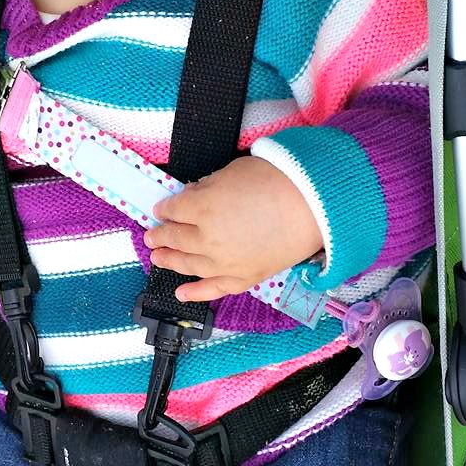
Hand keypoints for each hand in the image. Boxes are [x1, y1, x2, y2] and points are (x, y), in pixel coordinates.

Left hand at [144, 155, 323, 301]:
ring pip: (188, 264)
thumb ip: (207, 187)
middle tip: (152, 235)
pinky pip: (214, 289)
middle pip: (176, 238)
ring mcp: (224, 262)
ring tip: (158, 258)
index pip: (174, 210)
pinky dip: (195, 292)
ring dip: (169, 260)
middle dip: (161, 236)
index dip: (165, 209)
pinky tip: (180, 293)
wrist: (314, 206)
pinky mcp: (243, 277)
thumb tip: (193, 194)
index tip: (162, 209)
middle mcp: (207, 239)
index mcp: (201, 209)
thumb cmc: (276, 180)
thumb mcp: (232, 173)